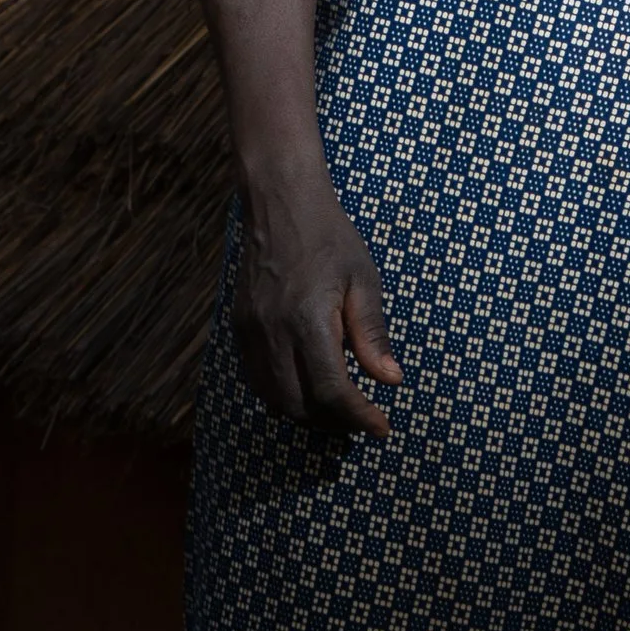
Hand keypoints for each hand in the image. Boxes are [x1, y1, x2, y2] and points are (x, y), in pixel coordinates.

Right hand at [234, 184, 401, 435]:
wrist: (280, 203)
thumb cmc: (329, 237)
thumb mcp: (363, 281)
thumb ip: (373, 335)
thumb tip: (390, 381)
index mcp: (308, 320)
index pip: (332, 391)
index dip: (358, 417)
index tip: (381, 427)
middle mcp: (272, 332)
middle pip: (300, 405)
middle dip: (335, 423)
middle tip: (363, 420)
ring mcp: (250, 332)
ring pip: (275, 399)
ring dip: (308, 415)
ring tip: (339, 411)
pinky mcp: (239, 328)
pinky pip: (257, 381)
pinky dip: (284, 397)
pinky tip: (308, 391)